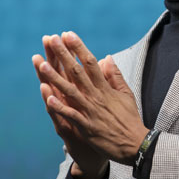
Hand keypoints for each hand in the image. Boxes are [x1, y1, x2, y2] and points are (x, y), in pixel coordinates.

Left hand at [36, 32, 148, 165]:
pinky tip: (48, 98)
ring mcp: (91, 112)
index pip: (90, 63)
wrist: (135, 144)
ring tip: (42, 65)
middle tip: (51, 39)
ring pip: (71, 91)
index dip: (78, 48)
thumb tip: (107, 57)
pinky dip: (60, 107)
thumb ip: (115, 76)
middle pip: (77, 72)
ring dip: (56, 78)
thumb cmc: (130, 119)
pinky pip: (71, 115)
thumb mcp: (126, 94)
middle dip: (64, 55)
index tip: (68, 34)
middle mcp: (96, 97)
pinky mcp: (87, 127)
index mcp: (105, 88)